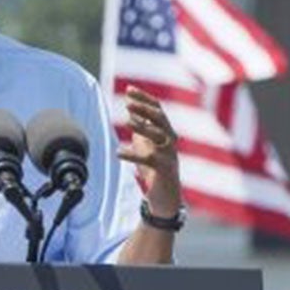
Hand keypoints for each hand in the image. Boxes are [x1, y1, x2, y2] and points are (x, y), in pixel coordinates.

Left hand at [117, 85, 181, 215]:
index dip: (144, 98)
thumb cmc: (155, 172)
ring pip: (159, 136)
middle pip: (160, 118)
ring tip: (127, 121)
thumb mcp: (146, 148)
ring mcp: (170, 155)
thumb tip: (132, 114)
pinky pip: (150, 159)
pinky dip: (134, 154)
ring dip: (143, 127)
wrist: (165, 200)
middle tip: (128, 102)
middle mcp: (170, 141)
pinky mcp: (165, 170)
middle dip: (145, 108)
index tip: (129, 89)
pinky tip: (119, 152)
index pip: (157, 110)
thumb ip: (142, 132)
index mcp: (165, 133)